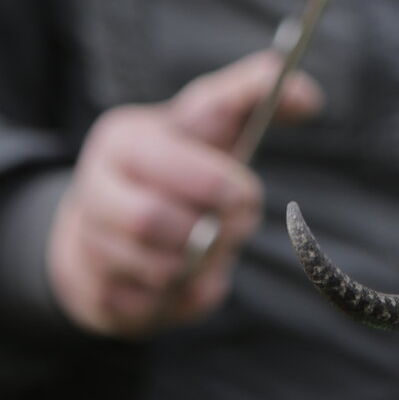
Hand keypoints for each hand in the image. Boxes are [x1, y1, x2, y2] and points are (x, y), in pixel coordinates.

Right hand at [46, 51, 321, 336]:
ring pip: (153, 270)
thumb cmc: (180, 158)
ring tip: (211, 246)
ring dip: (199, 265)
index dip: (218, 184)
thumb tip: (309, 96)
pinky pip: (146, 309)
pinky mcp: (94, 293)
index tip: (247, 195)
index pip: (171, 164)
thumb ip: (258, 91)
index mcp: (125, 139)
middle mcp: (93, 189)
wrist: (116, 214)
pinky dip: (180, 298)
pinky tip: (187, 275)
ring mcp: (87, 243)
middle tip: (237, 226)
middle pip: (152, 222)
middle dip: (209, 230)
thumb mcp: (213, 114)